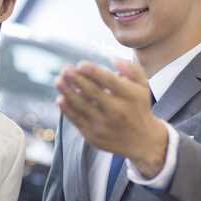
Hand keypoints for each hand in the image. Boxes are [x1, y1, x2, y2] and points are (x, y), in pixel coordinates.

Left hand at [55, 58, 167, 178]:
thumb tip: (113, 58)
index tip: (81, 64)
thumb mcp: (143, 86)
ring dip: (67, 92)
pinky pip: (77, 120)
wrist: (142, 141)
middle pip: (93, 92)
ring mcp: (104, 124)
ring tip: (58, 81)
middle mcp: (117, 111)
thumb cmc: (138, 107)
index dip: (94, 72)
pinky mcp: (93, 135)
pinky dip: (67, 110)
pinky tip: (60, 99)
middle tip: (65, 69)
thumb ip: (131, 69)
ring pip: (82, 106)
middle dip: (77, 79)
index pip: (110, 81)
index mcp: (129, 96)